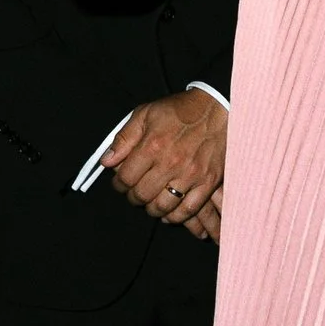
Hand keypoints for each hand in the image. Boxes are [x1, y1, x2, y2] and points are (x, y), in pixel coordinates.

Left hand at [102, 88, 226, 237]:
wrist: (217, 108)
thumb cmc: (180, 110)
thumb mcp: (145, 114)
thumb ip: (124, 138)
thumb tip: (107, 160)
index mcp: (152, 145)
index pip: (126, 178)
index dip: (118, 185)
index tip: (120, 184)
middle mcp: (170, 163)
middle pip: (142, 195)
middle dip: (133, 197)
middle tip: (134, 193)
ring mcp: (191, 174)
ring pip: (163, 206)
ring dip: (152, 208)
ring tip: (150, 202)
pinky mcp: (207, 182)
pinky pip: (188, 209)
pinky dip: (175, 216)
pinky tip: (169, 212)